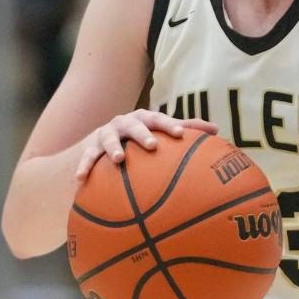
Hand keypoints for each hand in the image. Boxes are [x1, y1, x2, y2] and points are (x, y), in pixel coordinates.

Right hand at [75, 110, 217, 179]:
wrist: (105, 138)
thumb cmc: (142, 135)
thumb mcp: (161, 130)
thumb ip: (186, 129)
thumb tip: (217, 130)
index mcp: (145, 119)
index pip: (160, 119)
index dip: (170, 125)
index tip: (181, 134)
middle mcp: (125, 123)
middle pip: (135, 125)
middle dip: (143, 133)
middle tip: (153, 145)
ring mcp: (107, 134)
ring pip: (109, 139)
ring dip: (113, 148)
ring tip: (118, 159)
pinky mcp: (90, 148)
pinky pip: (87, 158)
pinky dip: (84, 166)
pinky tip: (80, 179)